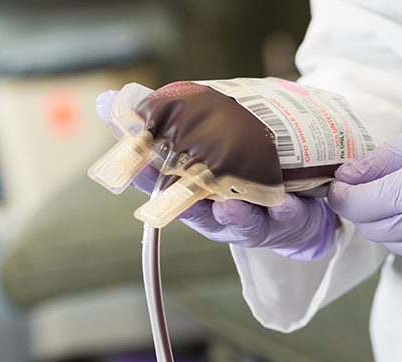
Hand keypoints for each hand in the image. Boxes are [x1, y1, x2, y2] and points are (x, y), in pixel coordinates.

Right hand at [94, 89, 336, 259]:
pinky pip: (287, 217)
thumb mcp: (202, 148)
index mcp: (196, 197)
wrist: (294, 207)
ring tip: (232, 204)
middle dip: (191, 205)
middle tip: (183, 195)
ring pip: (244, 222)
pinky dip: (285, 211)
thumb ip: (161, 127)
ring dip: (236, 215)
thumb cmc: (236, 174)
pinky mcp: (287, 220)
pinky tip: (284, 203)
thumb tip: (107, 99)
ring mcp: (255, 220)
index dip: (147, 179)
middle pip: (202, 213)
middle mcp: (220, 215)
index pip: (164, 187)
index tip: (132, 166)